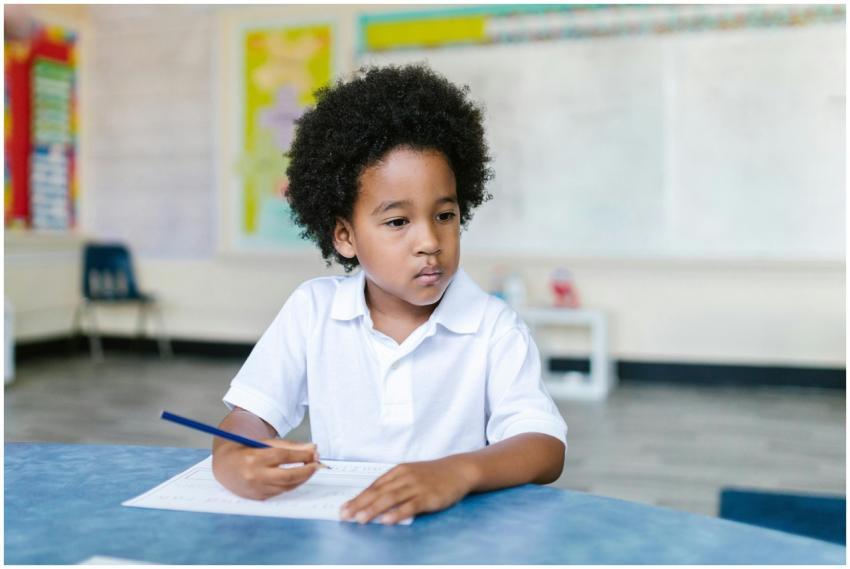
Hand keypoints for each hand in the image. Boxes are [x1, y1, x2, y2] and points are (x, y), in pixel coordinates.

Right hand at [212, 439, 321, 500]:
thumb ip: (289, 446)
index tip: (315, 453)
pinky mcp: (259, 497)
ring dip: (302, 478)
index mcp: (255, 458)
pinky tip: (297, 477)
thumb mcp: (266, 443)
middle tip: (317, 465)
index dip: (303, 456)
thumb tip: (313, 449)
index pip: (284, 456)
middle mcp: (255, 475)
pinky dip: (291, 485)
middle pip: (288, 475)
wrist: (225, 466)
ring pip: (287, 486)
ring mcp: (256, 489)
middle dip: (307, 471)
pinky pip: (281, 492)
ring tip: (310, 469)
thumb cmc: (247, 451)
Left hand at [339, 457, 477, 524]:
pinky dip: (397, 513)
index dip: (358, 497)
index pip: (374, 486)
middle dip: (360, 504)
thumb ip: (394, 485)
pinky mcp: (428, 497)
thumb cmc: (432, 474)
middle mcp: (404, 477)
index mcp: (398, 471)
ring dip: (374, 509)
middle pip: (378, 492)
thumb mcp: (410, 474)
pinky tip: (387, 520)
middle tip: (345, 514)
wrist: (458, 470)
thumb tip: (374, 500)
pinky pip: (410, 506)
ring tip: (361, 519)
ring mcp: (416, 486)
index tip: (344, 508)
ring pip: (391, 498)